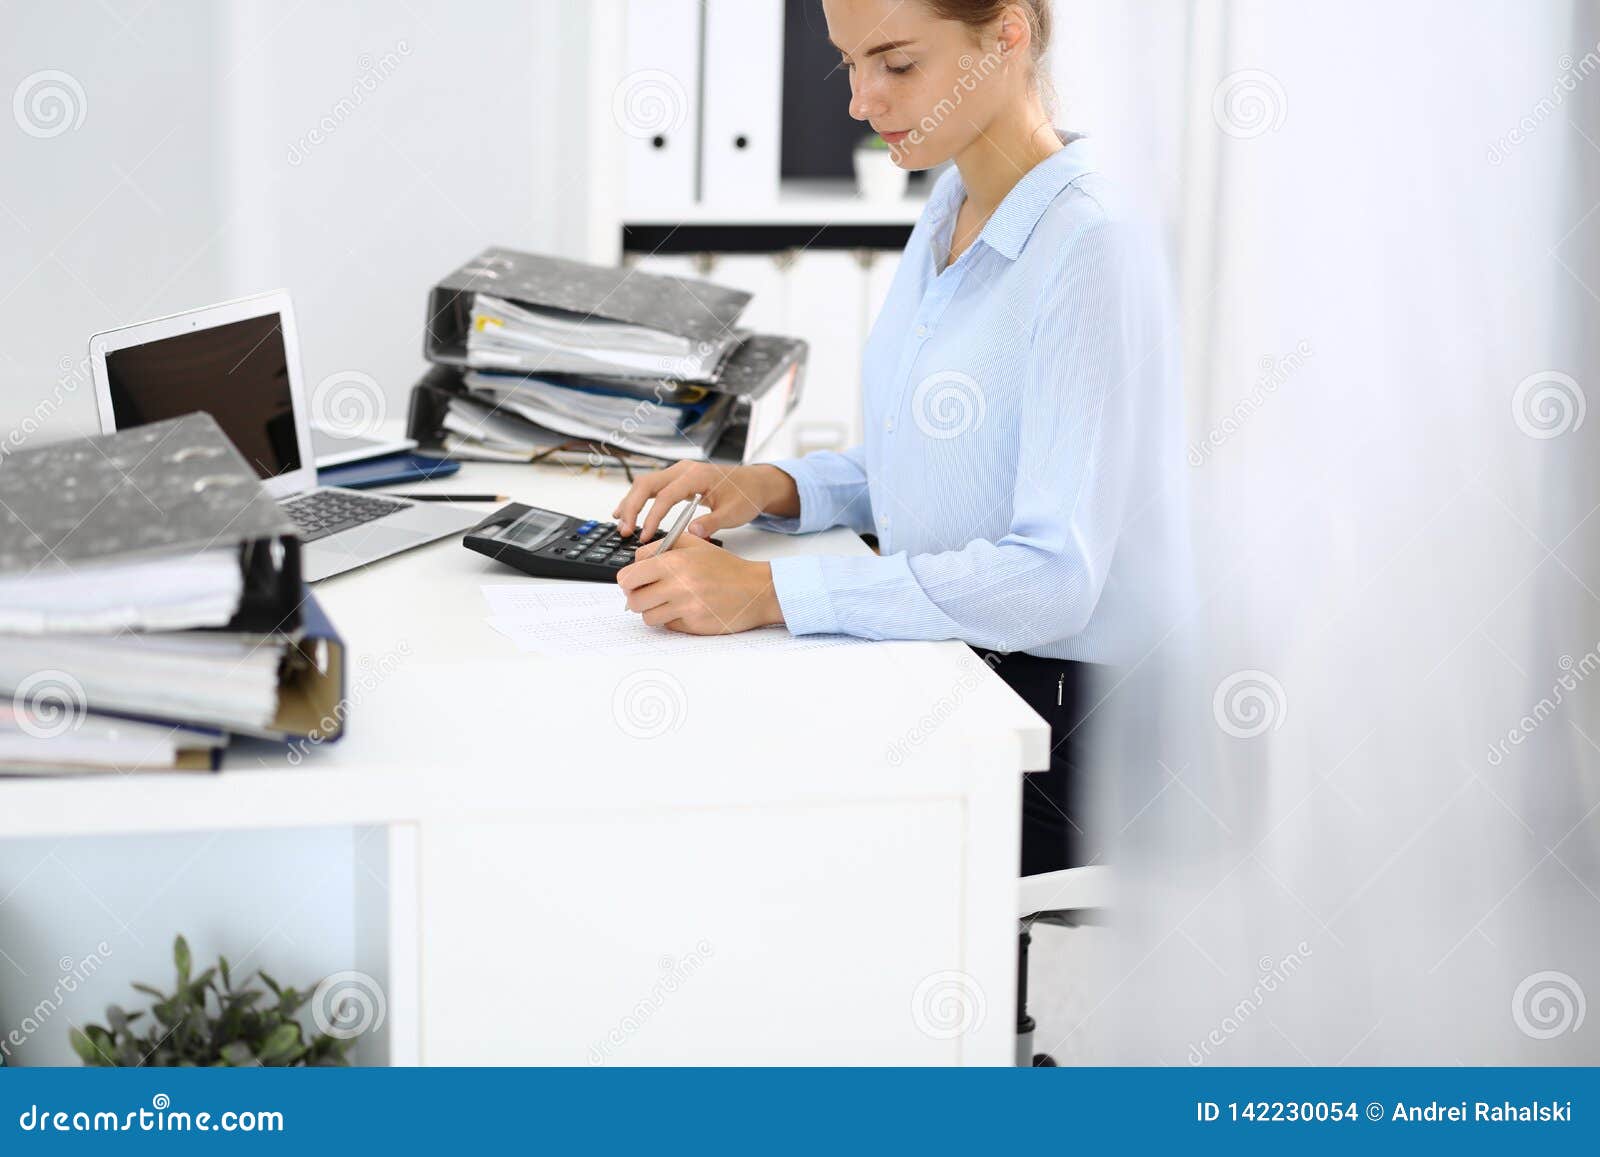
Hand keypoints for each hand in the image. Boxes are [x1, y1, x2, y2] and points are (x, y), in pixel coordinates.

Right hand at [613, 461, 797, 542]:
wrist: (755, 483)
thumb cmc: (746, 495)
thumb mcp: (734, 513)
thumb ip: (712, 523)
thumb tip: (692, 533)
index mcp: (696, 475)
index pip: (665, 496)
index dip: (652, 517)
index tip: (644, 536)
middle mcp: (683, 469)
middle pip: (647, 484)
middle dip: (632, 507)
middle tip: (625, 530)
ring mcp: (679, 472)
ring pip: (645, 483)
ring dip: (631, 502)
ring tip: (620, 523)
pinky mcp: (678, 479)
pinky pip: (652, 486)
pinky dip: (638, 499)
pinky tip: (628, 512)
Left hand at [616, 532, 783, 634]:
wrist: (756, 590)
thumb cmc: (725, 567)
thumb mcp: (694, 545)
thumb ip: (661, 547)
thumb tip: (635, 563)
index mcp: (674, 561)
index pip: (629, 576)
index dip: (628, 580)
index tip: (634, 581)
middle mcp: (678, 585)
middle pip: (634, 600)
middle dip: (638, 597)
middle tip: (649, 593)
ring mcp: (685, 607)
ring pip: (647, 616)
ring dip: (654, 611)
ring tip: (669, 602)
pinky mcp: (693, 625)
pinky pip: (667, 626)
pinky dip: (671, 620)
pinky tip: (686, 610)